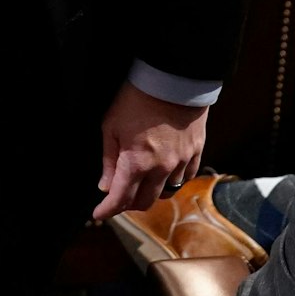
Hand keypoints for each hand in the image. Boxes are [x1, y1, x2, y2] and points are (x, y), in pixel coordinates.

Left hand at [92, 79, 207, 220]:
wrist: (172, 80)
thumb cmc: (136, 99)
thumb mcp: (111, 126)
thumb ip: (109, 160)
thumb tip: (105, 186)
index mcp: (136, 163)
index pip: (120, 198)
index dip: (107, 210)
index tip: (98, 214)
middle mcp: (160, 169)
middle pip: (144, 202)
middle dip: (128, 205)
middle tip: (117, 198)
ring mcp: (181, 162)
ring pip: (165, 192)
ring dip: (150, 193)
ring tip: (140, 185)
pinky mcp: (196, 153)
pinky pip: (184, 178)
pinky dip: (172, 181)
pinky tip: (163, 174)